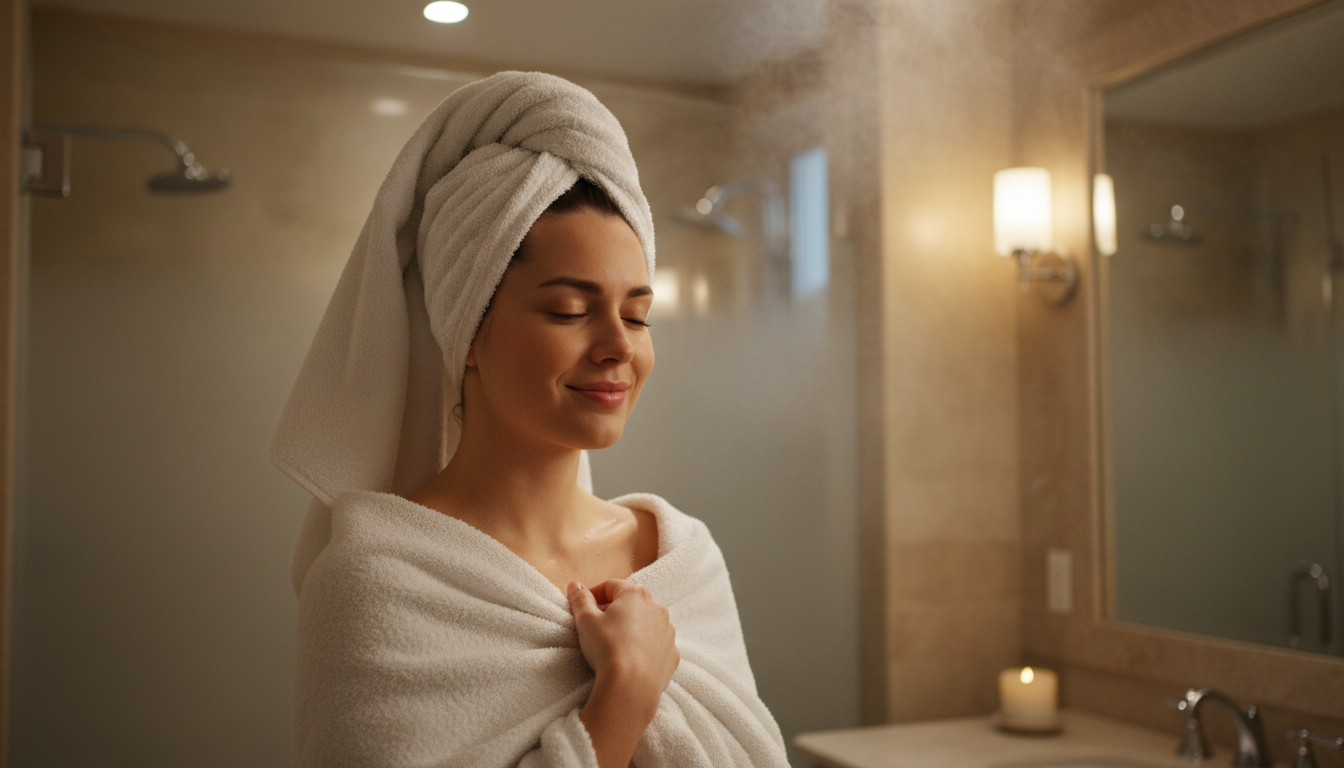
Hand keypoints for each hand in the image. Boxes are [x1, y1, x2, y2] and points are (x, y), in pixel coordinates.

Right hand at [568, 580, 678, 766]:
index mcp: (636, 595)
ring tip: (616, 645)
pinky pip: (657, 645)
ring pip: (647, 624)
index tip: (583, 608)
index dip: (594, 595)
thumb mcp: (585, 620)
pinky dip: (646, 648)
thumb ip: (580, 599)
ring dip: (633, 629)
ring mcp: (668, 632)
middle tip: (598, 627)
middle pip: (632, 603)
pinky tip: (632, 660)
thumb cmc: (607, 648)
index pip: (611, 586)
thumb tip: (575, 586)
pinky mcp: (672, 654)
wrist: (631, 687)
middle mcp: (657, 608)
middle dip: (615, 611)